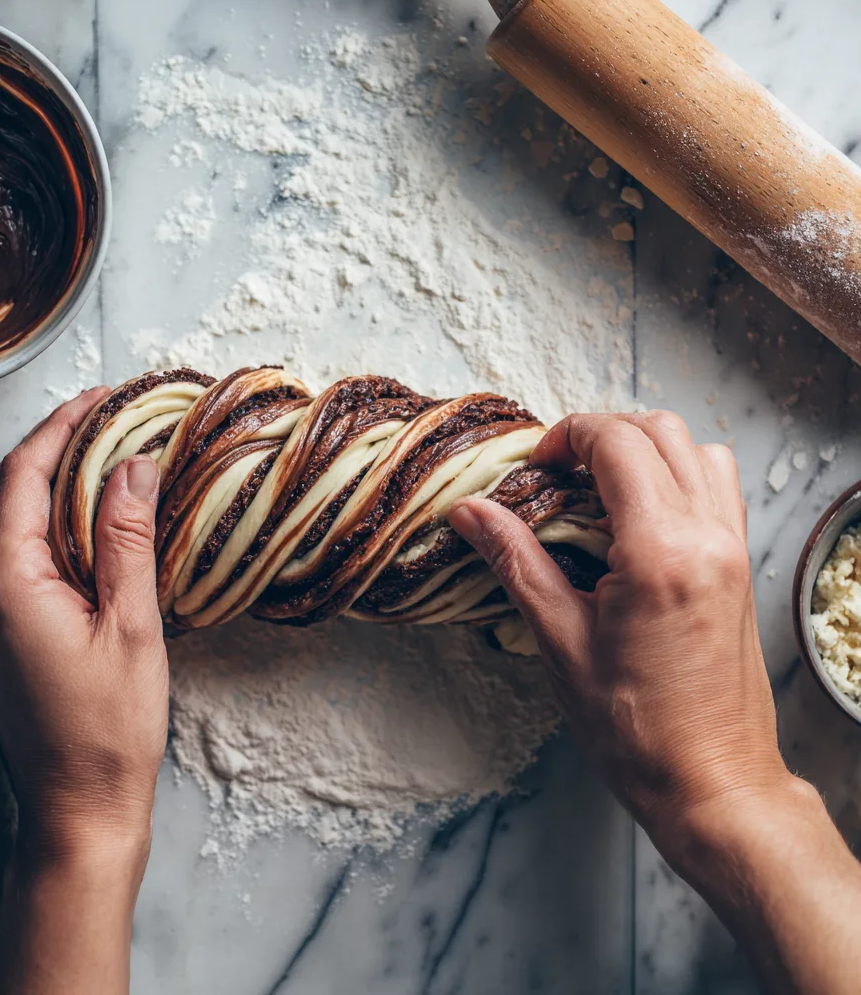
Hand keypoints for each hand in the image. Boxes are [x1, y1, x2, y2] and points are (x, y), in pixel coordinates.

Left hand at [0, 388, 167, 864]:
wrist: (79, 805)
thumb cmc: (109, 726)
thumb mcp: (132, 624)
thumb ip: (129, 539)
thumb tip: (135, 465)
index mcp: (8, 580)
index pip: (24, 475)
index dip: (63, 426)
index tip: (103, 396)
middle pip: (15, 492)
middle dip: (64, 448)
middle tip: (119, 419)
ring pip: (20, 523)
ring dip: (65, 486)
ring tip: (119, 458)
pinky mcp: (5, 630)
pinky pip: (28, 556)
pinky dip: (63, 526)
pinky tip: (106, 522)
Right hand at [451, 411, 860, 994]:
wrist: (711, 781)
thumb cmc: (634, 727)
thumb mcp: (559, 639)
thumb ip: (515, 560)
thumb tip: (469, 512)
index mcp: (660, 552)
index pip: (618, 444)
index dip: (567, 437)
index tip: (535, 465)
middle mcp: (708, 537)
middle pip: (661, 431)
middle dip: (601, 435)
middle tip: (558, 471)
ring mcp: (734, 549)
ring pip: (698, 449)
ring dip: (645, 448)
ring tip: (599, 487)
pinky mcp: (743, 566)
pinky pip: (720, 486)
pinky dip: (679, 474)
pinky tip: (640, 515)